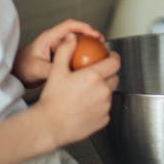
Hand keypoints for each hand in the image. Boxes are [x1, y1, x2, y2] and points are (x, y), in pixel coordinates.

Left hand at [13, 19, 104, 86]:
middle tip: (102, 44)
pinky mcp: (60, 56)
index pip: (69, 26)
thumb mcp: (37, 69)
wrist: (17, 74)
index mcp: (49, 37)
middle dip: (91, 37)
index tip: (95, 35)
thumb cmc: (22, 67)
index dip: (84, 27)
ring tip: (100, 54)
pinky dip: (84, 57)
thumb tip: (65, 72)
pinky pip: (75, 53)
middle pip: (77, 33)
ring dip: (89, 47)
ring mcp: (58, 48)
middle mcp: (55, 40)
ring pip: (77, 43)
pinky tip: (90, 65)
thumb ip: (51, 70)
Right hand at [35, 32, 119, 147]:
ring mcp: (105, 107)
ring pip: (109, 94)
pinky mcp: (103, 120)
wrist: (49, 125)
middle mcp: (103, 91)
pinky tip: (85, 106)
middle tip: (94, 75)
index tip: (110, 57)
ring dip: (102, 91)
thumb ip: (65, 51)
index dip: (114, 57)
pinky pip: (105, 109)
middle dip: (108, 74)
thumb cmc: (52, 100)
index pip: (115, 62)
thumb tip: (72, 38)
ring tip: (85, 93)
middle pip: (114, 78)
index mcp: (94, 77)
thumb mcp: (57, 71)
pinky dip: (99, 106)